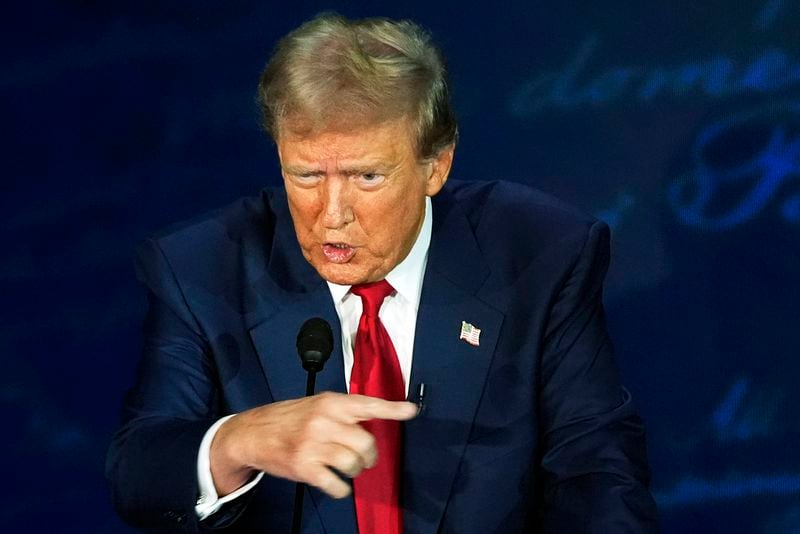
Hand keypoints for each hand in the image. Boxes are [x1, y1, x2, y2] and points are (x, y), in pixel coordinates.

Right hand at [209, 392, 416, 497]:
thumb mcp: (317, 404)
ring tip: (345, 467)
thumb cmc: (289, 419)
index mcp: (330, 402)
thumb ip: (344, 411)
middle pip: (366, 443)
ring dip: (354, 471)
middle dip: (369, 455)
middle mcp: (323, 421)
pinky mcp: (304, 467)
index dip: (392, 408)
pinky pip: (337, 485)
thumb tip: (378, 418)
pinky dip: (341, 488)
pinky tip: (335, 482)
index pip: (367, 404)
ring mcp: (313, 445)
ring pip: (354, 464)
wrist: (253, 433)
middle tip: (362, 457)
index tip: (411, 410)